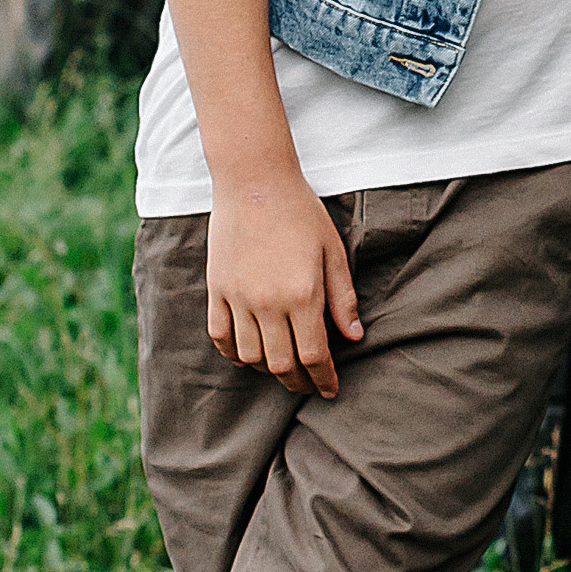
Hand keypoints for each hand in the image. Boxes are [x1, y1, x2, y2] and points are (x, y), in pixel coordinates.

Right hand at [206, 174, 362, 396]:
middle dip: (298, 382)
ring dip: (267, 370)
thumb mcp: (333, 252)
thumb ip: (343, 298)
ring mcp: (237, 298)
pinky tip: (247, 355)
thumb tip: (354, 337)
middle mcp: (267, 303)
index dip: (324, 379)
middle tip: (308, 385)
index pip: (314, 356)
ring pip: (250, 356)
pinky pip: (220, 336)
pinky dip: (234, 353)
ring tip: (281, 369)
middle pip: (281, 364)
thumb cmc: (301, 213)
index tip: (331, 390)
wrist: (254, 182)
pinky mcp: (217, 289)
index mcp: (302, 296)